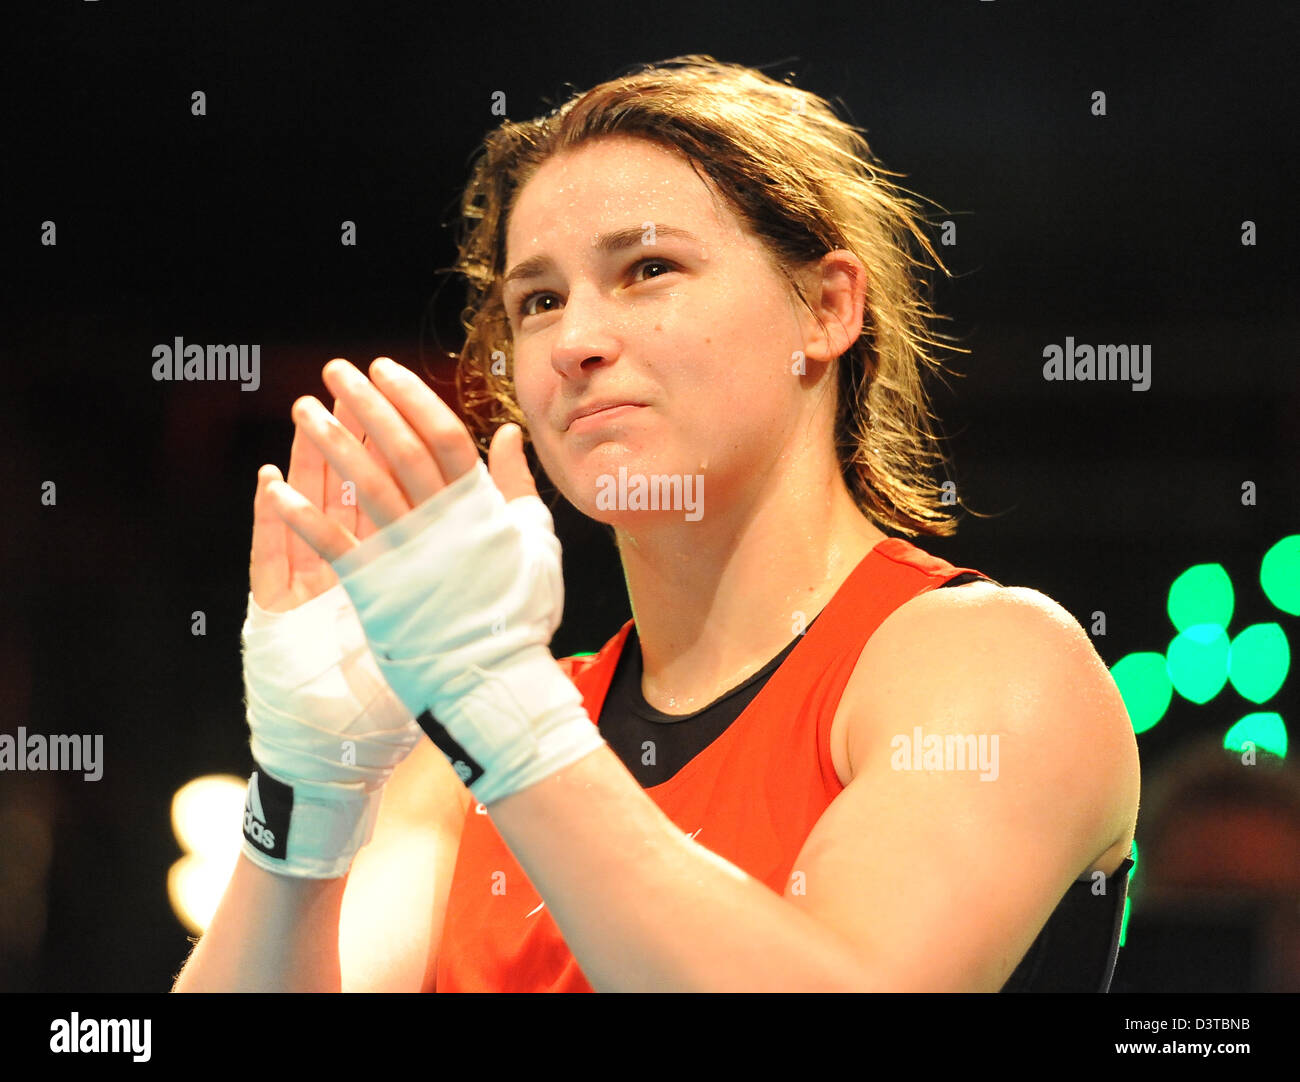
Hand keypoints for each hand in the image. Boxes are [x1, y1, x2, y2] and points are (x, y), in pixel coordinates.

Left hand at [258, 356, 602, 806]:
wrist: (495, 676)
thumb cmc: (520, 611)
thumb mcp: (534, 540)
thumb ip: (516, 484)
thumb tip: (506, 432)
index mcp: (478, 507)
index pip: (443, 436)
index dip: (413, 398)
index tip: (385, 368)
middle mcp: (440, 522)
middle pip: (398, 449)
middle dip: (365, 404)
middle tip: (336, 371)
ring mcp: (405, 553)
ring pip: (363, 486)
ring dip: (329, 445)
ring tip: (303, 409)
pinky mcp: (375, 587)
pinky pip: (333, 545)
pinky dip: (303, 517)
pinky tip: (276, 488)